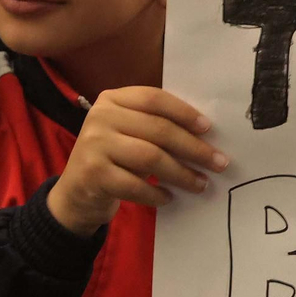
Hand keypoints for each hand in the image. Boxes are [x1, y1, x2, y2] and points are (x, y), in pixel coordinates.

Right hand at [47, 87, 226, 235]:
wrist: (76, 191)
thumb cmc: (114, 158)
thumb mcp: (129, 133)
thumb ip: (156, 126)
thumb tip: (206, 136)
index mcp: (112, 99)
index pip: (154, 99)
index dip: (184, 112)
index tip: (208, 128)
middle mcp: (100, 116)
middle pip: (158, 130)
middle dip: (194, 148)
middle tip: (219, 163)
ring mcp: (94, 145)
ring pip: (151, 157)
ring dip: (182, 174)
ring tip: (201, 184)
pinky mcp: (93, 174)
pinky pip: (136, 185)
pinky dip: (157, 194)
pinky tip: (169, 198)